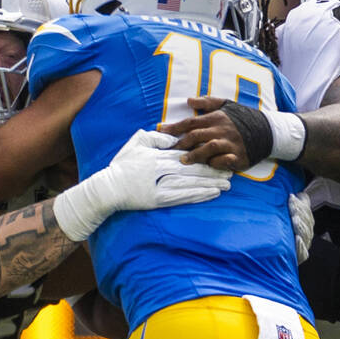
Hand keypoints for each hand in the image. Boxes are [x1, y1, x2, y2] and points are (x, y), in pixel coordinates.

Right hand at [105, 128, 230, 209]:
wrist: (107, 189)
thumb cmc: (121, 166)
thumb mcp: (136, 142)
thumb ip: (156, 137)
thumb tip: (173, 138)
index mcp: (158, 155)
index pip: (186, 153)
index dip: (205, 154)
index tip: (219, 154)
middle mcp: (161, 169)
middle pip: (193, 168)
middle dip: (213, 170)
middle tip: (231, 171)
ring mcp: (159, 186)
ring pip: (191, 183)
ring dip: (210, 183)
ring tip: (227, 184)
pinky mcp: (157, 201)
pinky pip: (182, 197)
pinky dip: (198, 195)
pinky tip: (211, 194)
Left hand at [160, 96, 254, 169]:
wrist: (267, 130)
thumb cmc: (242, 119)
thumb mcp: (227, 105)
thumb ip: (207, 102)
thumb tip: (189, 100)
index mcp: (217, 118)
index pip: (191, 122)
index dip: (175, 127)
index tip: (161, 132)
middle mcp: (222, 130)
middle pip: (197, 135)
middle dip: (181, 143)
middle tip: (169, 150)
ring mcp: (231, 144)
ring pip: (209, 148)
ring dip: (195, 155)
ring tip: (183, 160)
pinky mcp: (238, 156)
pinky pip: (225, 161)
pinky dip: (216, 163)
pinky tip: (208, 165)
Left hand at [288, 191, 315, 263]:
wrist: (275, 256)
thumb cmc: (281, 235)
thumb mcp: (287, 219)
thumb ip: (296, 206)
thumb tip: (299, 194)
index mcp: (305, 223)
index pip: (306, 212)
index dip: (299, 204)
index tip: (291, 197)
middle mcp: (306, 234)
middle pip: (307, 222)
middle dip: (300, 213)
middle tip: (292, 208)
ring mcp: (305, 245)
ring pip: (306, 235)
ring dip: (300, 226)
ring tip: (295, 220)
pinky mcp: (301, 257)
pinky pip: (303, 252)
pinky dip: (300, 245)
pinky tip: (297, 238)